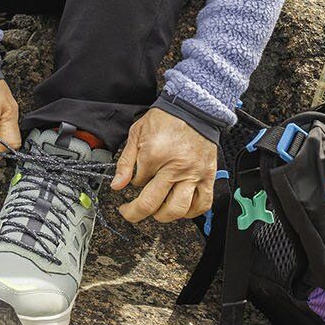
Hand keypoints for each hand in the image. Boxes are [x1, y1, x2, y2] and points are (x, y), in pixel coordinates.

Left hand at [111, 107, 216, 223]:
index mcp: (155, 155)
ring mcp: (193, 174)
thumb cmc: (167, 119)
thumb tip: (116, 185)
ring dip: (163, 216)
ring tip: (157, 210)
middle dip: (136, 212)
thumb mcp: (137, 133)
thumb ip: (125, 162)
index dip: (132, 184)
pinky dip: (190, 212)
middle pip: (153, 204)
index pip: (137, 183)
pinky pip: (203, 204)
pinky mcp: (208, 176)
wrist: (194, 108)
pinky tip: (181, 208)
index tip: (133, 180)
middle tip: (131, 212)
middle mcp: (175, 168)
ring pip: (177, 209)